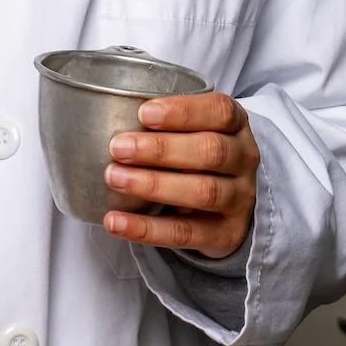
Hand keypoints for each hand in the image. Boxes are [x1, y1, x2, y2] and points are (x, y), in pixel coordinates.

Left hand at [101, 91, 258, 259]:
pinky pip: (186, 233)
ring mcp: (239, 199)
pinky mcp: (226, 235)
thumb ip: (165, 126)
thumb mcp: (195, 133)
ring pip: (203, 191)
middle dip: (161, 149)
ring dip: (153, 184)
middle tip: (118, 148)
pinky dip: (147, 229)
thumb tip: (102, 120)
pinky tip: (116, 222)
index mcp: (236, 126)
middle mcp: (244, 160)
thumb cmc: (199, 158)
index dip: (183, 111)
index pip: (220, 111)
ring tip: (114, 178)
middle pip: (211, 151)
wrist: (230, 208)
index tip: (143, 113)